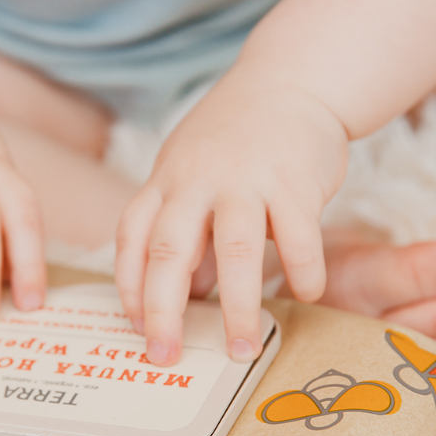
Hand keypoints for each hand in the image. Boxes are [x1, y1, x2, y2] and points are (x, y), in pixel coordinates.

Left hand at [115, 62, 347, 365]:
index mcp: (166, 180)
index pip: (132, 237)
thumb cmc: (235, 141)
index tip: (134, 327)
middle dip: (163, 309)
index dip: (128, 285)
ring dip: (236, 305)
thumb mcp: (193, 178)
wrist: (290, 80)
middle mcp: (197, 179)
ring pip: (235, 249)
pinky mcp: (294, 179)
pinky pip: (299, 235)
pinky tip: (308, 294)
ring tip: (241, 349)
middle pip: (169, 249)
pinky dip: (303, 270)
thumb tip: (187, 299)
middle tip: (165, 356)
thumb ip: (187, 235)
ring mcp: (245, 177)